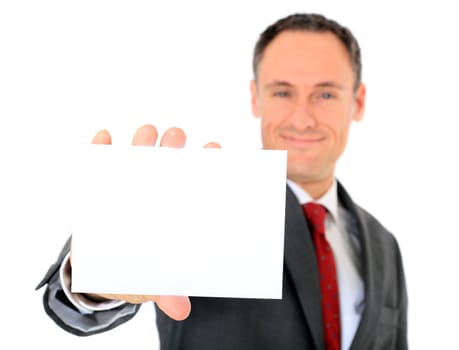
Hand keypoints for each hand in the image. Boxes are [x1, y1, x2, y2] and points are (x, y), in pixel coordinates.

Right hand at [71, 124, 219, 320]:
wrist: (104, 267)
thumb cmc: (138, 268)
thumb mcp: (152, 280)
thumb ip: (166, 290)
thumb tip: (181, 310)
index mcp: (173, 207)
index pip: (193, 181)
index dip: (205, 164)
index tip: (214, 149)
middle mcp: (154, 189)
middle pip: (167, 161)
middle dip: (173, 145)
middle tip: (177, 136)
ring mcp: (126, 183)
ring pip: (136, 156)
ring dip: (142, 140)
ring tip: (147, 133)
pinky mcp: (98, 185)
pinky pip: (98, 162)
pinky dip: (101, 149)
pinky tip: (104, 137)